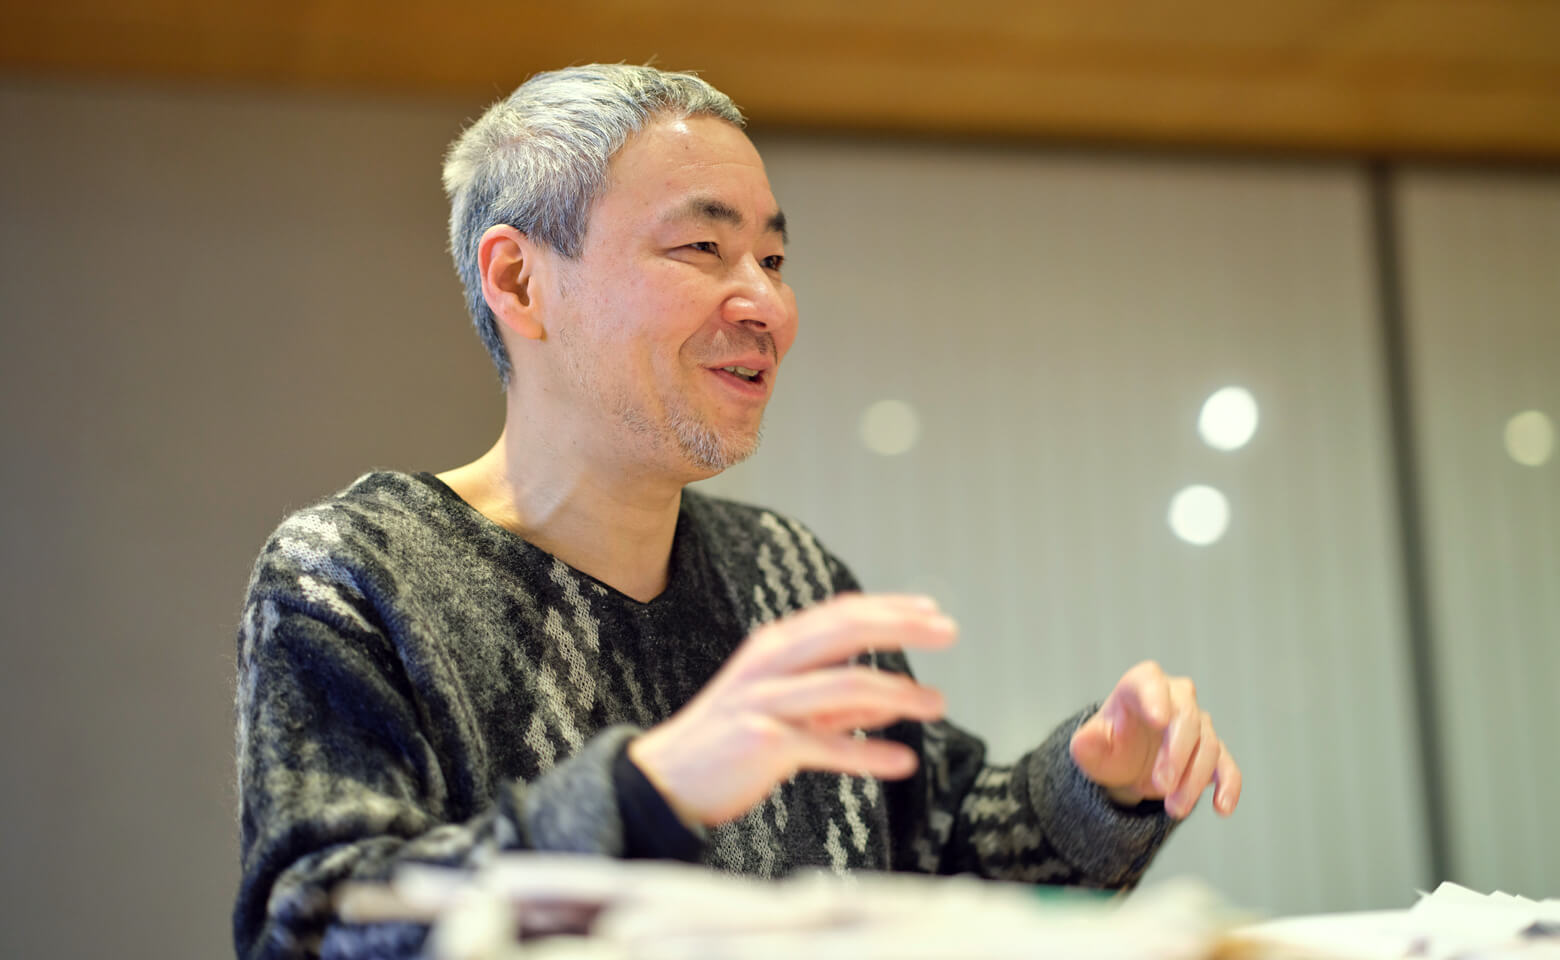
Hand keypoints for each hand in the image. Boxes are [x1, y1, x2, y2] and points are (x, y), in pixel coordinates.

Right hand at [627, 593, 954, 826]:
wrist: (665, 781)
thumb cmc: (727, 743)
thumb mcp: (785, 711)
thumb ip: (839, 706)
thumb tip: (892, 701)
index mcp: (774, 647)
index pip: (841, 614)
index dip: (889, 607)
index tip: (931, 610)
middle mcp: (770, 664)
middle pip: (846, 631)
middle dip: (902, 626)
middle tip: (948, 630)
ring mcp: (766, 701)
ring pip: (845, 685)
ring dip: (900, 693)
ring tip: (938, 704)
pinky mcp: (764, 743)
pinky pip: (827, 745)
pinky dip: (869, 753)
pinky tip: (902, 761)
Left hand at [1068, 661, 1241, 819]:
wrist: (1127, 766)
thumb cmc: (1108, 748)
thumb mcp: (1090, 749)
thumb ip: (1087, 744)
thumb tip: (1085, 741)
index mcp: (1139, 687)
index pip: (1149, 681)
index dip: (1155, 698)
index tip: (1158, 720)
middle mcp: (1174, 698)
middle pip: (1186, 717)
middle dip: (1176, 754)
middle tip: (1160, 787)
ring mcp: (1197, 724)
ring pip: (1208, 745)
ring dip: (1193, 780)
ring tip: (1175, 809)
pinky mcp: (1213, 751)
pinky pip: (1227, 765)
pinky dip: (1229, 785)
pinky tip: (1222, 808)